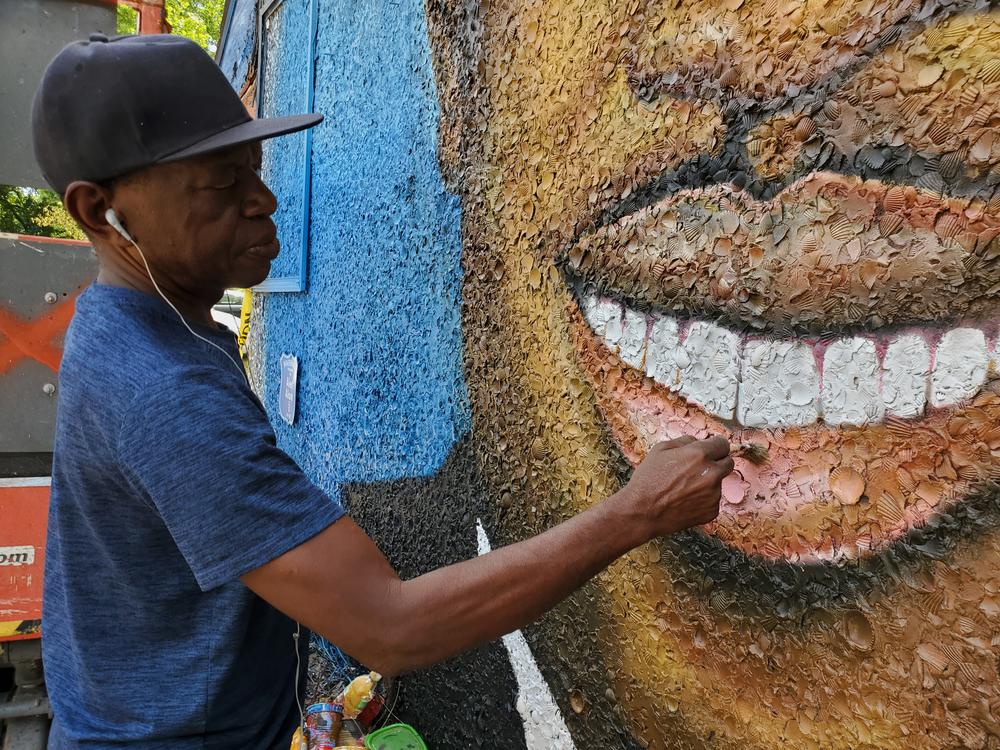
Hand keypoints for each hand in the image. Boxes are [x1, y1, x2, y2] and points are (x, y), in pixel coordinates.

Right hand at [618, 436, 733, 538]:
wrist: (643, 511)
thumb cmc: (648, 480)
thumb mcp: (660, 449)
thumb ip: (685, 441)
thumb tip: (699, 442)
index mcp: (700, 455)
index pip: (723, 444)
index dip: (714, 446)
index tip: (710, 449)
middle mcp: (712, 474)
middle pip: (729, 462)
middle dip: (717, 462)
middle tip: (699, 467)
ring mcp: (714, 494)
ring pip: (719, 482)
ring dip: (708, 481)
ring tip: (684, 487)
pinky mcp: (712, 511)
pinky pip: (713, 499)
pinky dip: (703, 498)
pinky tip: (685, 499)